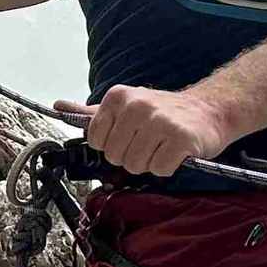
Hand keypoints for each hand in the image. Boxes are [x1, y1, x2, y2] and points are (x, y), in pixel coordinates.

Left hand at [54, 85, 234, 176]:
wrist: (208, 110)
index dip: (114, 145)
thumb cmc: (164, 112)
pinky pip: (159, 169)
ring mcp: (159, 121)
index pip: (96, 141)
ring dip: (150, 161)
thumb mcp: (125, 106)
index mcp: (118, 97)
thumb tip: (59, 106)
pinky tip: (175, 151)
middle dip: (132, 155)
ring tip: (162, 145)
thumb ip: (91, 112)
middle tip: (150, 141)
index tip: (130, 135)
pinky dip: (167, 166)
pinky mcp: (180, 138)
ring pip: (136, 165)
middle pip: (115, 156)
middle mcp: (137, 105)